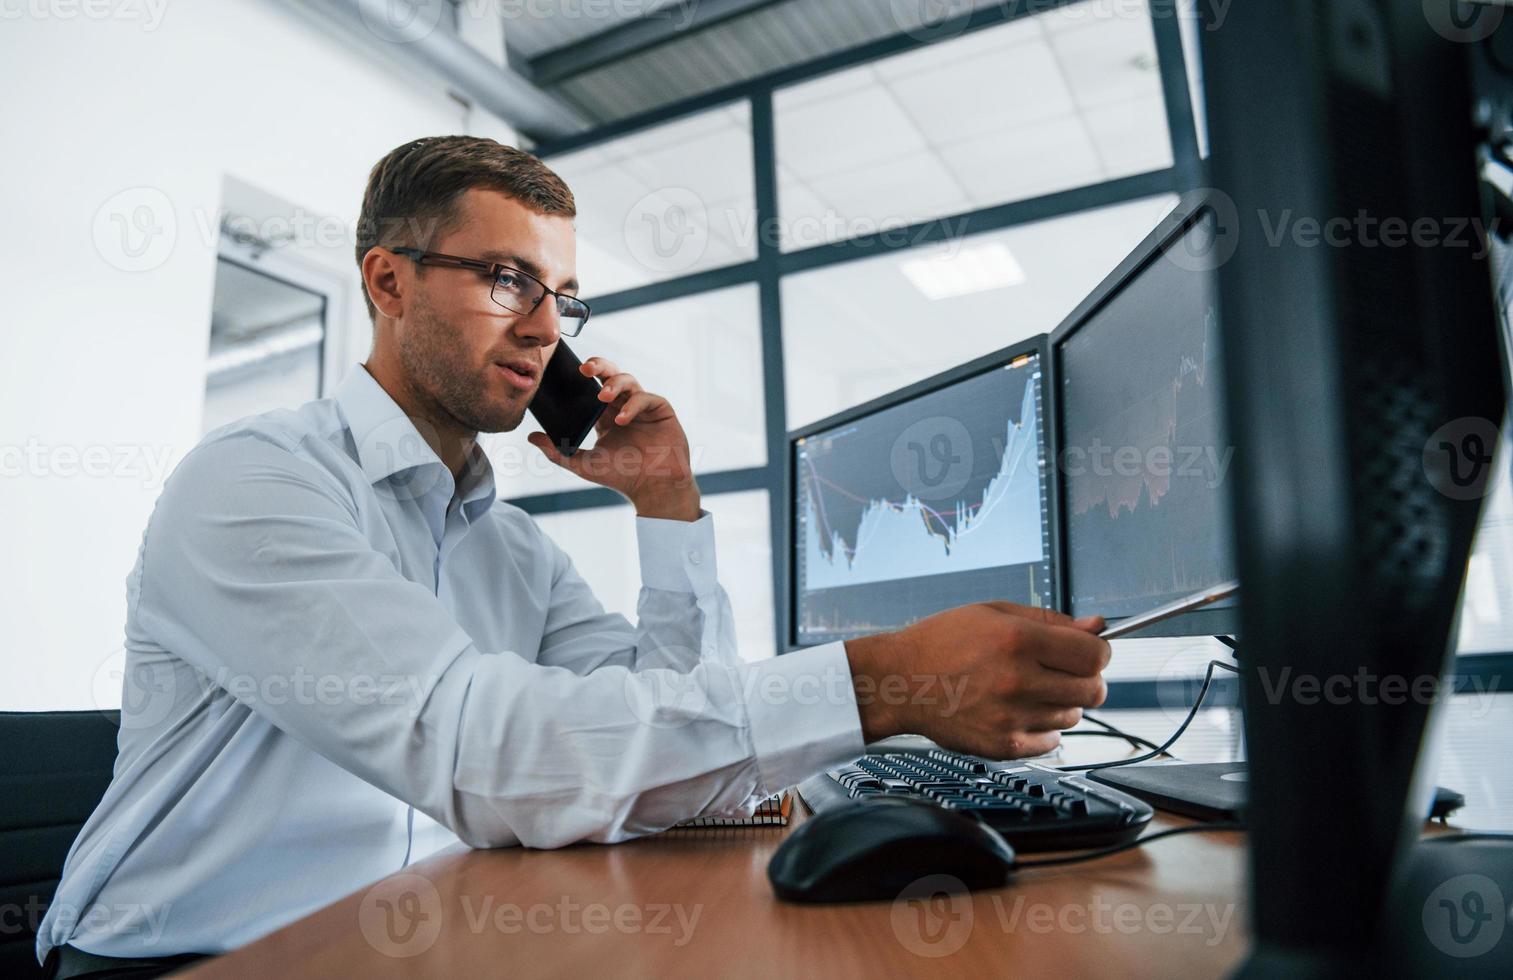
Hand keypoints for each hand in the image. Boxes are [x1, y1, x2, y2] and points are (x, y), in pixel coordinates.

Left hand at [526, 356, 699, 520]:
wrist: (652, 487)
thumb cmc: (622, 475)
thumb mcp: (583, 464)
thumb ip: (557, 451)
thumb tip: (530, 437)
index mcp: (605, 414)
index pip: (592, 386)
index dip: (584, 375)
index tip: (569, 371)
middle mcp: (623, 405)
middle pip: (611, 374)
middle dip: (599, 366)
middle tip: (585, 368)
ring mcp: (643, 406)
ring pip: (629, 380)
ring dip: (614, 384)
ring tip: (602, 396)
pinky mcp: (660, 410)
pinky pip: (646, 397)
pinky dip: (633, 404)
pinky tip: (621, 418)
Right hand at [843, 603, 1109, 758]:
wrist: (899, 682)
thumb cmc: (941, 642)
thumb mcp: (994, 612)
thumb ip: (1050, 620)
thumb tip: (1097, 626)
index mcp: (1018, 640)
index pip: (1094, 655)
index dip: (1098, 651)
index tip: (1088, 651)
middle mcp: (1018, 681)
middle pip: (1094, 690)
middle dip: (1087, 678)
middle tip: (1063, 671)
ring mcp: (1011, 717)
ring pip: (1074, 715)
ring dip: (1062, 702)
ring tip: (1028, 688)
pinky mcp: (1003, 746)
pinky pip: (1052, 741)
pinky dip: (1043, 727)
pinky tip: (1017, 710)